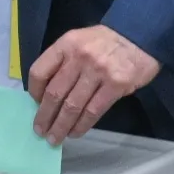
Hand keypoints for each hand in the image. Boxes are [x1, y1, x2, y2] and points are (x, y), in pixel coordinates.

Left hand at [28, 25, 159, 144]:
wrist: (139, 36)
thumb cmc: (105, 41)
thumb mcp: (78, 40)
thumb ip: (63, 61)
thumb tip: (47, 93)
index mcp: (66, 45)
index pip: (40, 72)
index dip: (34, 92)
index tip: (34, 105)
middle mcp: (80, 57)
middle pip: (55, 93)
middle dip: (45, 116)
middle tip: (40, 131)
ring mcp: (98, 72)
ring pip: (72, 106)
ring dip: (61, 126)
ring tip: (55, 138)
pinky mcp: (115, 86)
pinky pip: (93, 111)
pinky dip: (81, 125)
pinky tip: (75, 133)